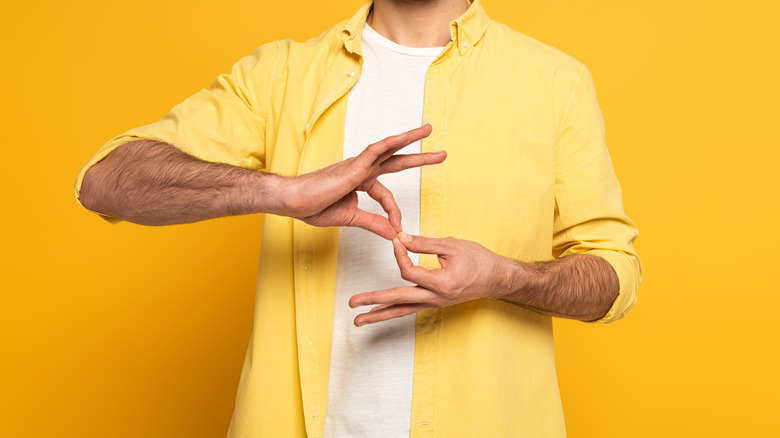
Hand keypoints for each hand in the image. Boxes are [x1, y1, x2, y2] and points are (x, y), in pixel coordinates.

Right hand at [274, 125, 444, 238]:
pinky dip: (389, 143)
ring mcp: (358, 165)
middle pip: (396, 159)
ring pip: (388, 148)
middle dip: (419, 156)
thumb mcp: (351, 218)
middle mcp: (362, 169)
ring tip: (428, 131)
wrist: (294, 203)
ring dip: (409, 139)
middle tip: (441, 153)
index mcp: (361, 181)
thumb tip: (394, 233)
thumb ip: (374, 223)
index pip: (386, 194)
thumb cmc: (315, 207)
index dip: (394, 212)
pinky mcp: (352, 166)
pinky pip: (374, 150)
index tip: (397, 229)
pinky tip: (403, 137)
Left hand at [349, 233, 517, 325]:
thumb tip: (399, 238)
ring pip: (401, 310)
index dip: (399, 254)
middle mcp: (435, 298)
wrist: (497, 278)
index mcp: (441, 283)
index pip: (408, 271)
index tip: (397, 239)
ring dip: (379, 314)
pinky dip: (393, 310)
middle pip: (398, 299)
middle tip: (352, 303)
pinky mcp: (434, 303)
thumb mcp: (452, 245)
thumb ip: (423, 243)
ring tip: (358, 320)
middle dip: (373, 301)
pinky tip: (380, 313)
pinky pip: (409, 308)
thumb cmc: (479, 260)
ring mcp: (434, 303)